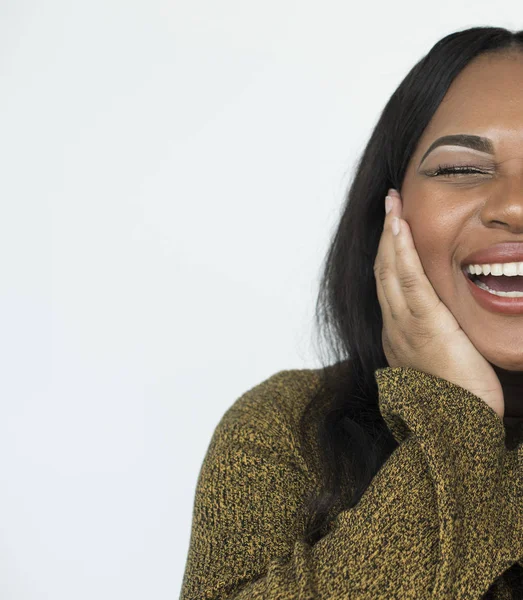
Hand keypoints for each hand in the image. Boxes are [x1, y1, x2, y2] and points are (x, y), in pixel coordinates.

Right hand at [373, 188, 504, 419]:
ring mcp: (404, 326)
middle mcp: (394, 327)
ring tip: (392, 203)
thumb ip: (438, 338)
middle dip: (385, 235)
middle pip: (383, 272)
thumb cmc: (459, 401)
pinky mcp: (424, 326)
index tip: (392, 227)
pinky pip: (408, 281)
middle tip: (388, 202)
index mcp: (398, 335)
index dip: (388, 254)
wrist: (459, 429)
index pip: (388, 285)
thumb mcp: (442, 364)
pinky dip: (401, 252)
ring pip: (390, 271)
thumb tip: (447, 321)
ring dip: (390, 234)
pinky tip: (399, 227)